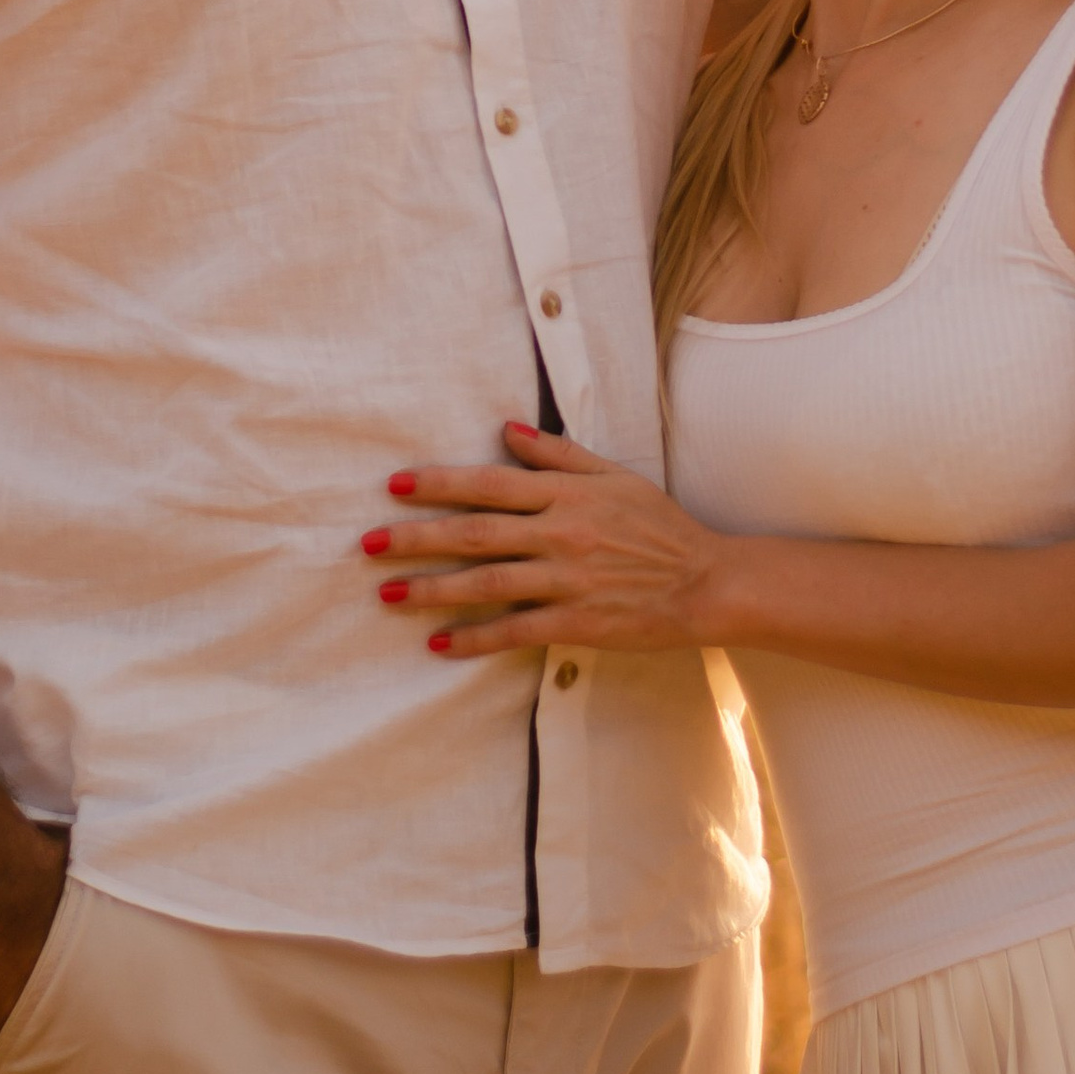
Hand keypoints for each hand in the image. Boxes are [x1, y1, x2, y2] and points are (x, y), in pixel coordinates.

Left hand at [366, 425, 730, 658]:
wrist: (707, 582)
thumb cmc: (660, 526)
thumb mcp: (614, 476)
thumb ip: (558, 455)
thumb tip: (506, 430)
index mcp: (568, 495)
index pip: (490, 484)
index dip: (439, 483)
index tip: (394, 486)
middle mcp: (562, 534)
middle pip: (475, 533)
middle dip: (416, 537)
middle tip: (367, 544)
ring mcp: (568, 580)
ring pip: (486, 583)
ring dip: (432, 589)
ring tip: (388, 593)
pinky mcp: (577, 622)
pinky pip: (515, 630)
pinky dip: (475, 637)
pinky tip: (439, 643)